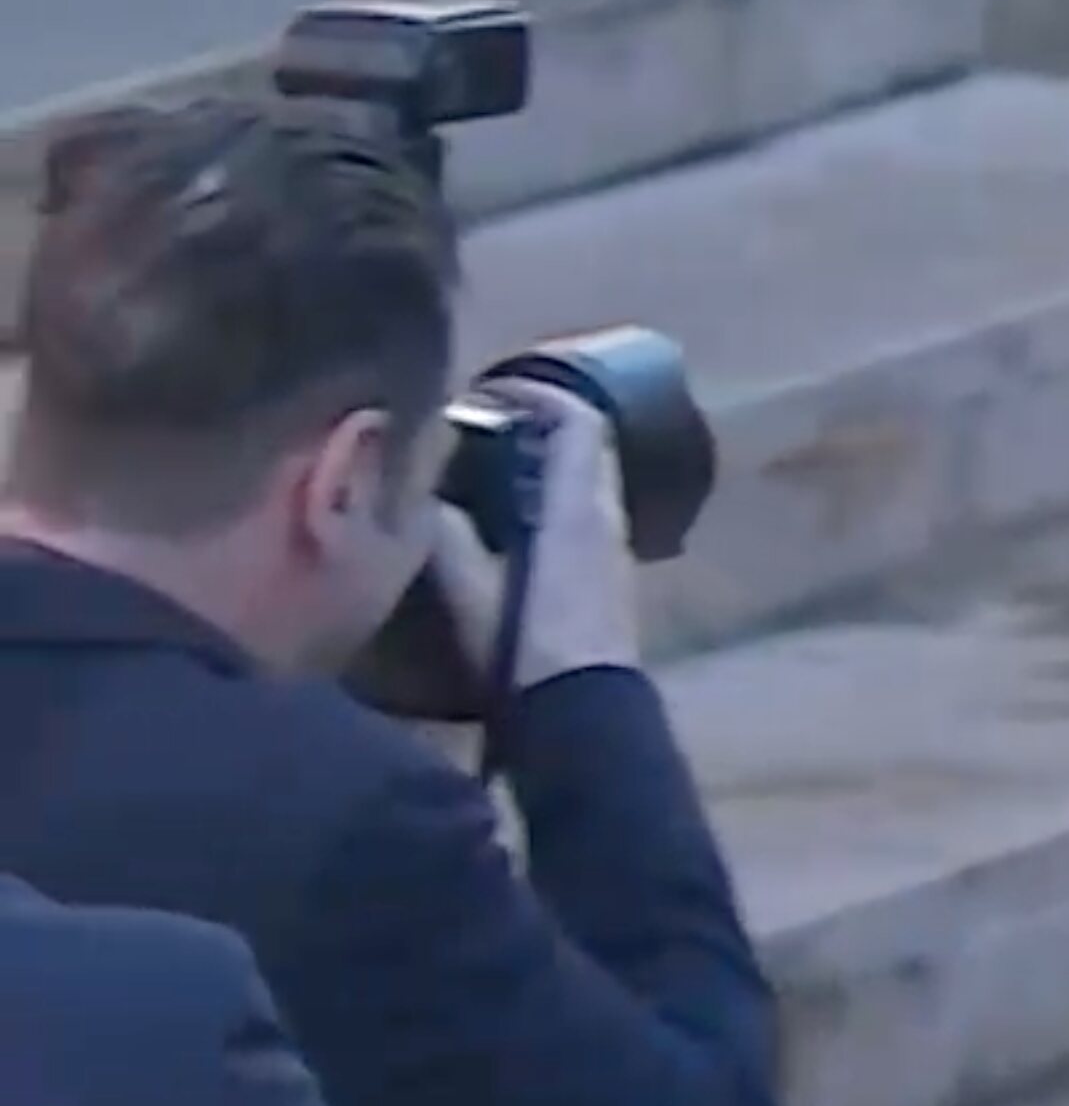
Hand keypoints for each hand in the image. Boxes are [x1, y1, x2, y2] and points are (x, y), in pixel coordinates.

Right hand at [424, 391, 647, 691]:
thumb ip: (442, 531)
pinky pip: (581, 516)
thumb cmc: (524, 645)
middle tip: (474, 426)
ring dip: (539, 465)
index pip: (578, 420)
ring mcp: (614, 550)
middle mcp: (607, 518)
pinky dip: (546, 500)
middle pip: (583, 445)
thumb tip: (418, 489)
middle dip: (533, 425)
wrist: (580, 714)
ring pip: (583, 481)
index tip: (486, 390)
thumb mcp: (467, 585)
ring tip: (478, 470)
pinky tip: (501, 523)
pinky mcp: (608, 579)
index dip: (536, 393)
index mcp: (579, 507)